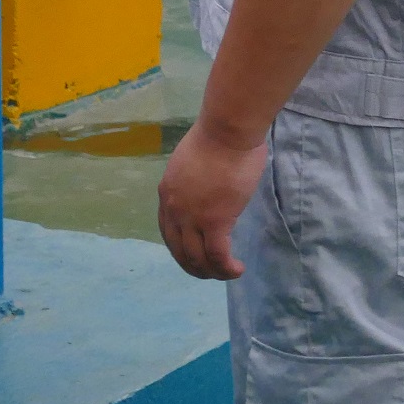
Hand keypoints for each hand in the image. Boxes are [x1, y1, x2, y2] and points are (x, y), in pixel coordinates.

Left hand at [156, 116, 268, 279]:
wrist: (227, 130)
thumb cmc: (218, 137)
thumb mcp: (193, 163)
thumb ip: (195, 182)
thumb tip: (209, 190)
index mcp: (167, 194)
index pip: (168, 232)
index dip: (181, 248)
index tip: (196, 253)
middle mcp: (174, 210)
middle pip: (179, 251)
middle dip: (195, 267)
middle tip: (212, 271)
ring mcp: (192, 218)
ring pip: (197, 259)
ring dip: (212, 271)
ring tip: (227, 273)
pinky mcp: (215, 222)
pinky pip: (218, 256)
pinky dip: (226, 268)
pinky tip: (237, 270)